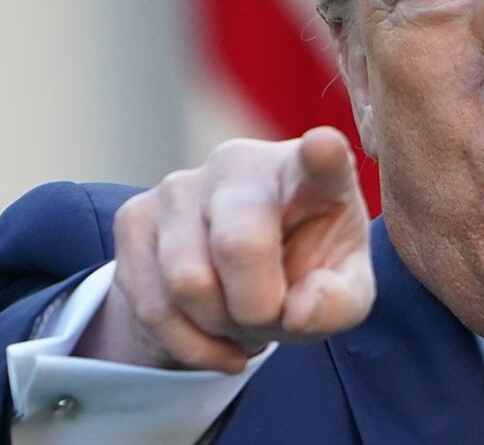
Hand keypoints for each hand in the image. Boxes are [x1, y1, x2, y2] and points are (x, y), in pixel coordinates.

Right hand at [74, 127, 374, 372]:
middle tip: (272, 316)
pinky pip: (152, 305)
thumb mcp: (344, 295)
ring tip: (241, 318)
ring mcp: (181, 185)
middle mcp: (242, 165)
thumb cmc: (308, 272)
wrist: (241, 280)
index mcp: (310, 174)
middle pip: (238, 245)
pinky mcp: (135, 216)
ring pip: (187, 282)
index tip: (323, 146)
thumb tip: (297, 312)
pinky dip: (188, 341)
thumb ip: (338, 303)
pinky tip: (213, 333)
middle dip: (257, 308)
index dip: (322, 154)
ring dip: (219, 325)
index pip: (319, 158)